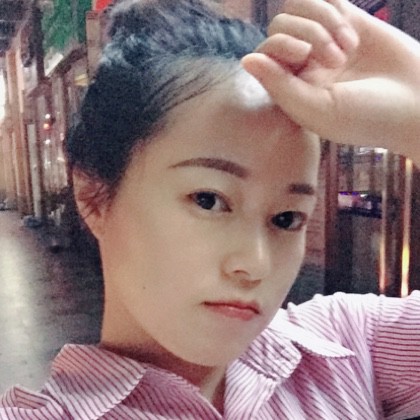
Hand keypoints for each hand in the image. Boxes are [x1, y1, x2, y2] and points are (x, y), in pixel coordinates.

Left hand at [242, 0, 419, 164]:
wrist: (418, 104)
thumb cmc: (367, 116)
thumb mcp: (317, 110)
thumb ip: (279, 86)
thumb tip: (246, 59)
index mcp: (291, 87)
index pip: (265, 50)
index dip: (282, 44)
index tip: (307, 59)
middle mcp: (304, 63)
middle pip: (280, 23)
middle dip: (308, 32)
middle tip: (336, 59)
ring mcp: (324, 41)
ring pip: (300, 5)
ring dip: (322, 18)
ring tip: (347, 47)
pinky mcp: (349, 22)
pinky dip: (334, 7)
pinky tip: (351, 33)